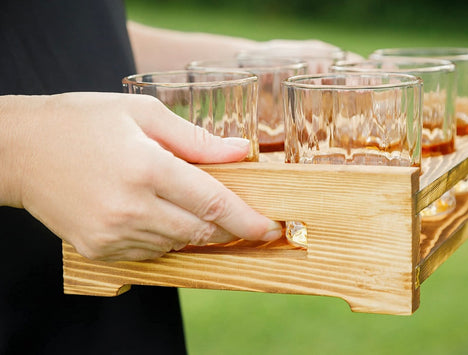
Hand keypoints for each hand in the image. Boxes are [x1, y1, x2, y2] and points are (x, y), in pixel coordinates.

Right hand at [0, 93, 281, 260]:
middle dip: (227, 227)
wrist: (20, 151)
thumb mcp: (142, 114)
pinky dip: (164, 237)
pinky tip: (154, 212)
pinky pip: (150, 253)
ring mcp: (112, 234)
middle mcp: (130, 208)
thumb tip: (240, 152)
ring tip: (181, 200)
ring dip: (193, 228)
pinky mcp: (98, 250)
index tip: (271, 228)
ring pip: (178, 244)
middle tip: (240, 216)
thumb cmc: (81, 122)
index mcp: (145, 167)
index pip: (213, 202)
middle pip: (202, 231)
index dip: (248, 219)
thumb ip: (196, 138)